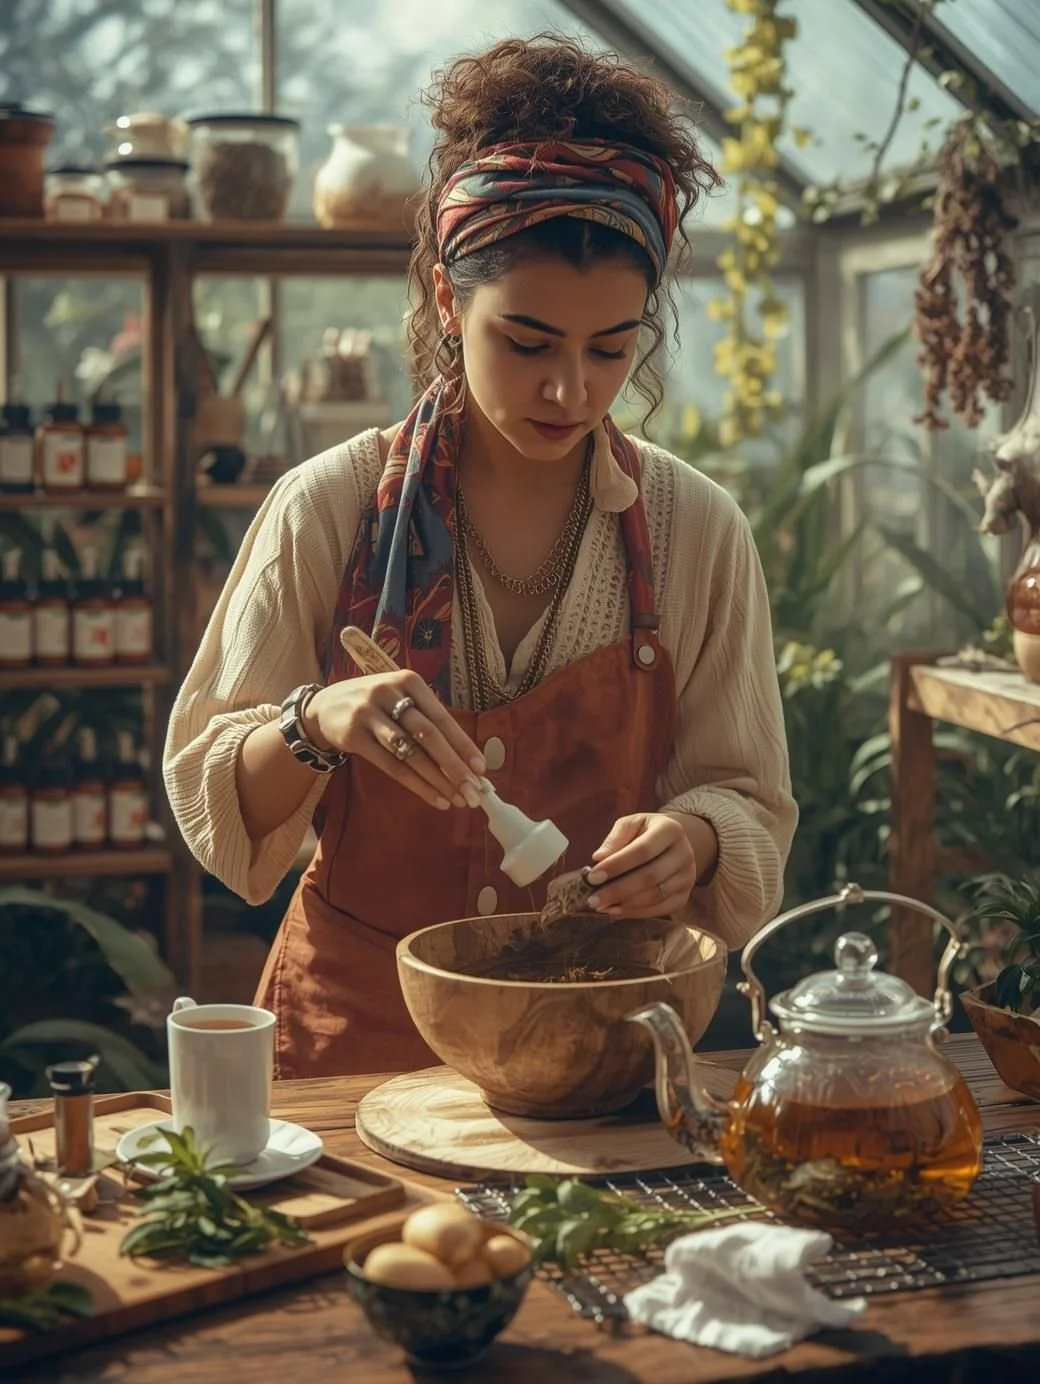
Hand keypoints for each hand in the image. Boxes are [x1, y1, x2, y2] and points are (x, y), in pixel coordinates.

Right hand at [302, 672, 485, 811]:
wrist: (324, 707)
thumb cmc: (375, 704)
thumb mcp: (400, 698)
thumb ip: (428, 720)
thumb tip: (465, 757)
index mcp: (409, 682)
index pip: (442, 717)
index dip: (463, 744)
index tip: (481, 768)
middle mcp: (389, 694)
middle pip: (428, 735)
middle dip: (454, 766)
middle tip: (474, 791)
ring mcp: (369, 715)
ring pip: (411, 753)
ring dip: (437, 780)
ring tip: (457, 798)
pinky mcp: (353, 737)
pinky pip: (391, 767)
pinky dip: (416, 785)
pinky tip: (434, 798)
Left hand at [583, 813, 697, 917]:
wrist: (673, 843)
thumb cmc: (646, 832)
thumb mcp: (631, 824)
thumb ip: (615, 838)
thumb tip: (599, 858)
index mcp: (670, 830)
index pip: (642, 850)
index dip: (616, 865)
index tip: (592, 877)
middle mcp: (685, 854)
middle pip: (650, 876)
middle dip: (618, 890)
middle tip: (592, 899)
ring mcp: (688, 877)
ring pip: (656, 896)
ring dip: (626, 904)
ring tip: (601, 907)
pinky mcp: (684, 896)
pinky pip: (661, 909)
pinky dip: (636, 913)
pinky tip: (616, 912)